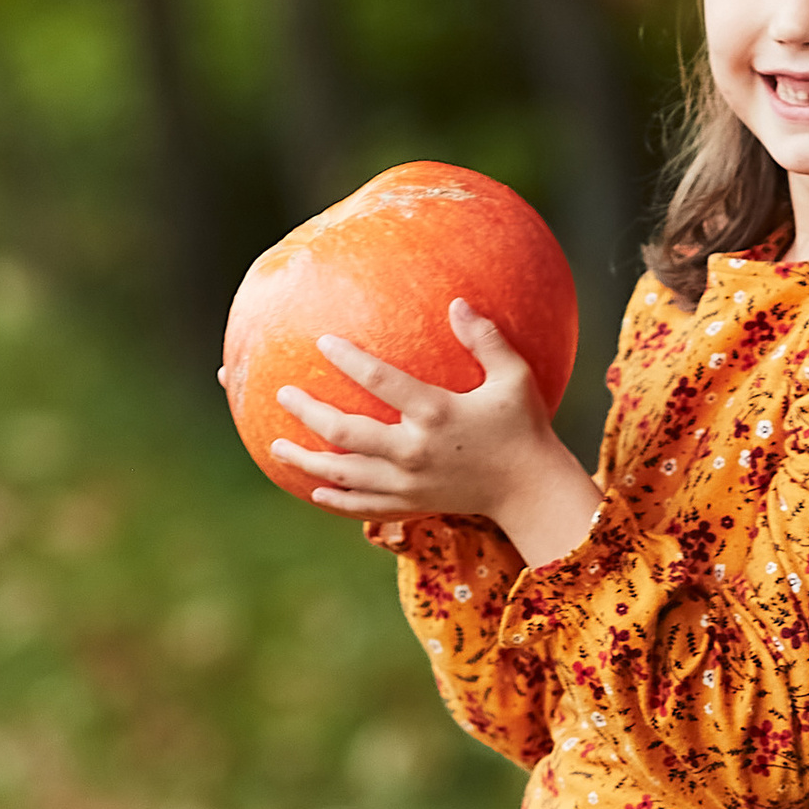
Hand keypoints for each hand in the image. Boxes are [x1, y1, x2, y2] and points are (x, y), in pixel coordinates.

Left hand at [272, 301, 602, 565]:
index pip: (380, 380)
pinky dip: (336, 501)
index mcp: (436, 413)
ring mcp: (408, 483)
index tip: (323, 341)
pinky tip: (314, 490)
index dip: (349, 359)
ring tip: (277, 446)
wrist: (531, 489)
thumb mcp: (514, 377)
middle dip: (310, 413)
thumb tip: (457, 301)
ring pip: (345, 475)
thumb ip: (485, 339)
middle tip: (284, 394)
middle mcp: (414, 451)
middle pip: (346, 433)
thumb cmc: (524, 426)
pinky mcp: (411, 505)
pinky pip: (363, 507)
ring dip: (307, 461)